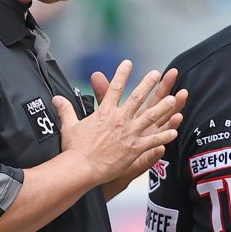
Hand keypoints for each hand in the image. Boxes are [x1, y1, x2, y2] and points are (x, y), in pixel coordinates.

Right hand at [51, 60, 182, 188]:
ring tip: (173, 99)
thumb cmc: (74, 149)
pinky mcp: (135, 148)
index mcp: (105, 113)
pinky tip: (174, 132)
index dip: (122, 74)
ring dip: (163, 108)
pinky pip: (153, 141)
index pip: (114, 88)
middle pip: (137, 98)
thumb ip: (66, 109)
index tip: (128, 63)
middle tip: (157, 74)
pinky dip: (164, 136)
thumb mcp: (69, 126)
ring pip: (150, 117)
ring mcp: (129, 133)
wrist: (81, 168)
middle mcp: (119, 120)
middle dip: (148, 84)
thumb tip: (56, 98)